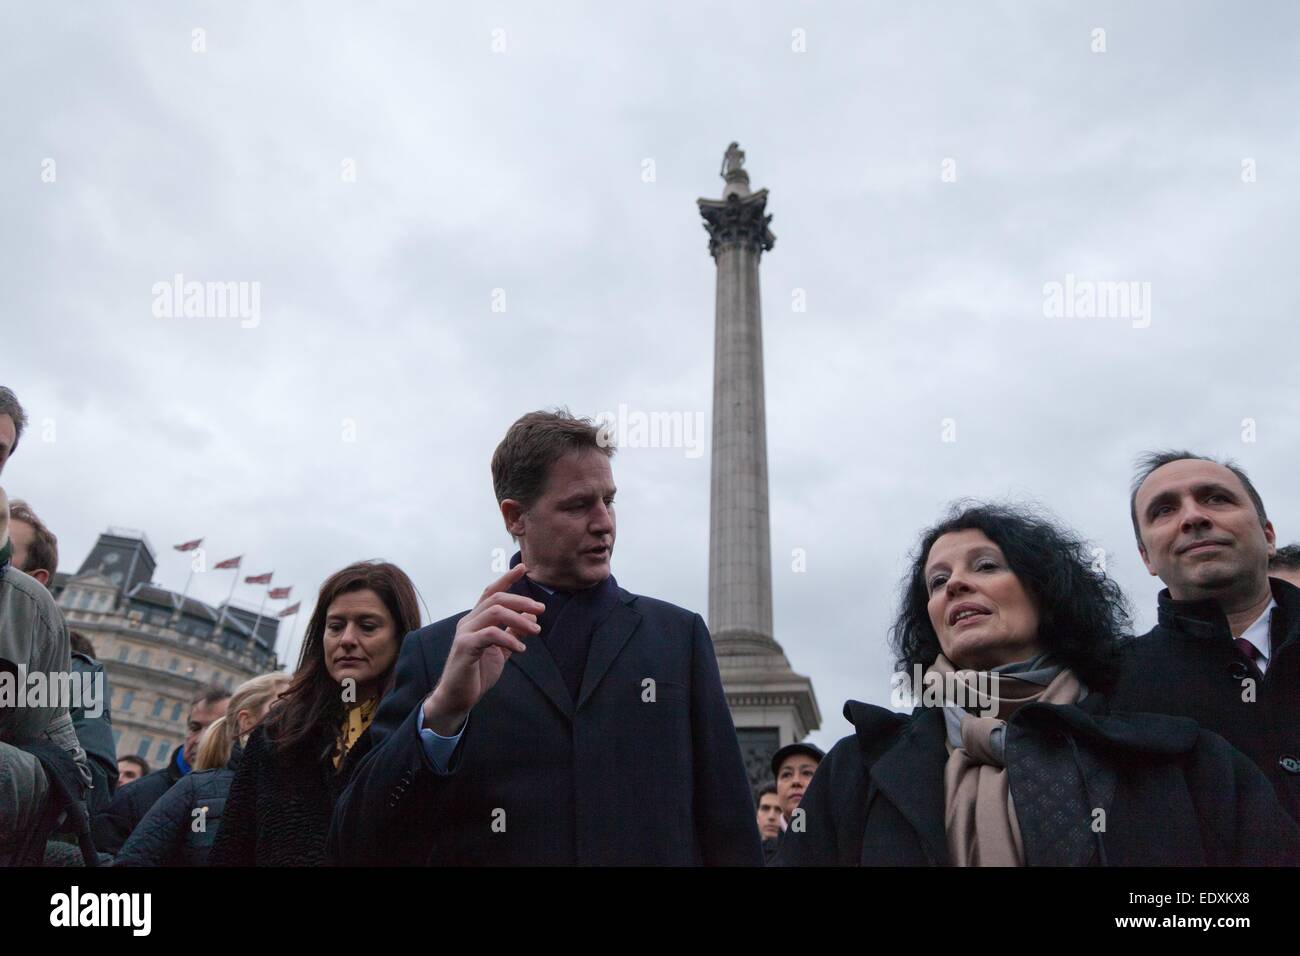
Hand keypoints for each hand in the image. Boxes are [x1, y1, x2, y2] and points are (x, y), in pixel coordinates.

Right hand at [422, 563, 543, 734]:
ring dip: (520, 619)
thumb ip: (514, 632)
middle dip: (521, 600)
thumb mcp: (501, 651)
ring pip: (495, 612)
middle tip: (541, 610)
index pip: (491, 592)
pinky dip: (510, 639)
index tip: (524, 568)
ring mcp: (465, 633)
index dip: (507, 579)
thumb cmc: (476, 674)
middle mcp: (468, 622)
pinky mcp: (465, 647)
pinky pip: (491, 634)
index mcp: (475, 620)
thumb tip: (532, 615)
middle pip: (496, 599)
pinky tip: (520, 650)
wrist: (457, 699)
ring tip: (536, 631)